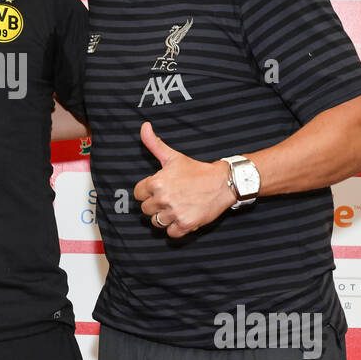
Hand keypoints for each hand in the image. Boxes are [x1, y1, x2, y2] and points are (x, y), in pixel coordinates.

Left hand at [133, 122, 235, 237]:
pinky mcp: (186, 224)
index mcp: (157, 182)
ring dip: (164, 217)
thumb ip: (154, 144)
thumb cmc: (196, 170)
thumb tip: (144, 126)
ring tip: (176, 207)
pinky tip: (183, 217)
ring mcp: (175, 213)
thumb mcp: (173, 156)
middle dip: (156, 205)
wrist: (223, 182)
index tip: (159, 190)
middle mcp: (164, 198)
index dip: (147, 192)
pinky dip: (176, 228)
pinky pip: (170, 234)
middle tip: (171, 198)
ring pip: (156, 222)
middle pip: (145, 210)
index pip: (138, 194)